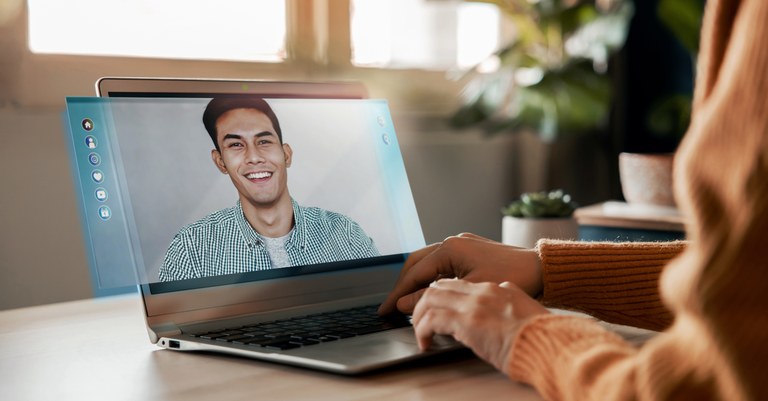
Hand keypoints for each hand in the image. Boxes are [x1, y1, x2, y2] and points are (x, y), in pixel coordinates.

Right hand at [378, 233, 542, 314]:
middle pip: (415, 263)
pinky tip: (431, 292)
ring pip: (428, 263)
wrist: (542, 269)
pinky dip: (431, 278)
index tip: (385, 309)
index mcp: (450, 248)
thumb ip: (435, 297)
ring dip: (416, 281)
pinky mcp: (471, 251)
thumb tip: (405, 304)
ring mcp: (462, 245)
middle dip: (402, 285)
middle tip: (391, 306)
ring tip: (407, 301)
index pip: (414, 272)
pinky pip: (442, 263)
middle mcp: (453, 242)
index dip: (398, 293)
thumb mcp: (469, 291)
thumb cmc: (512, 278)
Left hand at [412, 279, 548, 372]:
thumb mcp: (523, 309)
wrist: (550, 343)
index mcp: (496, 287)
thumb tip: (501, 297)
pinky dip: (422, 330)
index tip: (432, 307)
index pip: (457, 283)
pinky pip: (431, 320)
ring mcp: (474, 304)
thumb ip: (509, 299)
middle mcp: (482, 290)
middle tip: (417, 317)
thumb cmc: (541, 335)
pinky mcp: (466, 321)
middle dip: (421, 301)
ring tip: (419, 332)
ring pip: (429, 299)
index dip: (440, 294)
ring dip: (418, 316)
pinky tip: (424, 342)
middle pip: (438, 285)